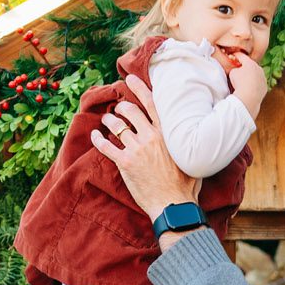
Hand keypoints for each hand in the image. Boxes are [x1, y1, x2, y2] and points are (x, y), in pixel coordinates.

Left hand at [91, 74, 202, 218]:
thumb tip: (190, 135)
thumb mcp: (190, 157)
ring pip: (116, 126)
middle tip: (117, 109)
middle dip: (120, 108)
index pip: (151, 104)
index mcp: (166, 134)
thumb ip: (184, 143)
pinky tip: (95, 135)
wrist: (173, 204)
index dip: (139, 89)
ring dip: (109, 121)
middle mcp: (150, 137)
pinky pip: (106, 146)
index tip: (129, 79)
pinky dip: (98, 139)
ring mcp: (137, 149)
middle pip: (130, 111)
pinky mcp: (125, 163)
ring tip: (106, 121)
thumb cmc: (185, 185)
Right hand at [226, 51, 270, 116]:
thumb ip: (235, 69)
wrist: (249, 97)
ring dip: (250, 75)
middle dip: (245, 66)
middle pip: (250, 65)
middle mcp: (259, 68)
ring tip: (244, 80)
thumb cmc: (239, 83)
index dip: (236, 56)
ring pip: (256, 74)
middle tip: (238, 68)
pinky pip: (258, 83)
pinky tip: (249, 88)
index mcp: (250, 63)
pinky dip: (254, 84)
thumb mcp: (232, 73)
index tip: (233, 56)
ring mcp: (263, 78)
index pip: (242, 56)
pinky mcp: (265, 86)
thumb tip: (238, 70)